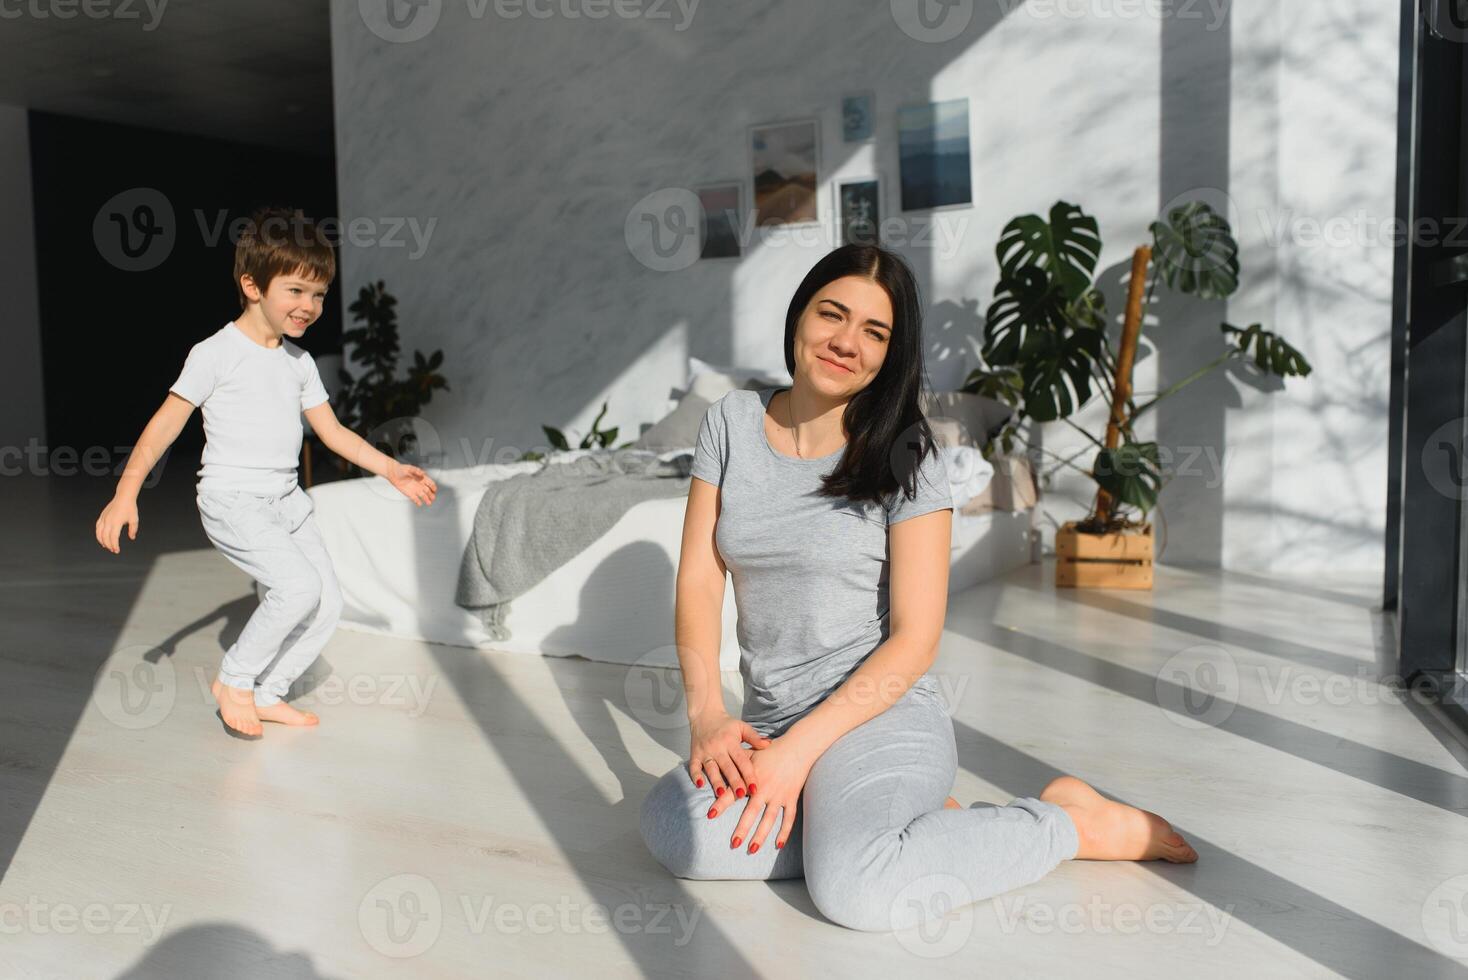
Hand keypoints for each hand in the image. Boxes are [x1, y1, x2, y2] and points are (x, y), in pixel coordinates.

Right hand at [96, 496, 138, 553]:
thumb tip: (131, 537)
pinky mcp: (102, 516)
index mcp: (116, 522)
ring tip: (106, 546)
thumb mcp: (134, 519)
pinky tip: (101, 537)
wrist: (123, 497)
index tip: (117, 550)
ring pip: (99, 533)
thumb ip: (133, 530)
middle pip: (105, 537)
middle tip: (113, 550)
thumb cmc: (130, 507)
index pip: (113, 538)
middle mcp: (108, 521)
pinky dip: (98, 534)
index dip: (114, 545)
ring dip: (102, 541)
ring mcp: (104, 518)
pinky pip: (98, 527)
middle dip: (109, 545)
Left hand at [388, 461, 437, 505]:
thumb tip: (423, 474)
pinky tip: (419, 504)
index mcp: (422, 478)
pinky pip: (415, 499)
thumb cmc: (401, 469)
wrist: (393, 474)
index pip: (430, 483)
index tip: (434, 490)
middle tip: (432, 498)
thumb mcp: (409, 468)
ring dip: (426, 500)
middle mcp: (420, 485)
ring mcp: (416, 490)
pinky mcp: (410, 494)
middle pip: (428, 491)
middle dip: (431, 495)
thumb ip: (417, 471)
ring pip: (423, 496)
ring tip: (428, 503)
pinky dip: (418, 502)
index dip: (433, 487)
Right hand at [689, 712, 768, 808]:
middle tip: (742, 795)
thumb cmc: (726, 724)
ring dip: (716, 781)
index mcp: (731, 741)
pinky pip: (693, 766)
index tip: (755, 789)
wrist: (705, 714)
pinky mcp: (694, 754)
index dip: (749, 775)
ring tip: (721, 794)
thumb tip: (768, 744)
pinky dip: (695, 776)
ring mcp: (705, 751)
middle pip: (727, 767)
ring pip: (711, 769)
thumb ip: (754, 737)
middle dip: (734, 782)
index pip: (742, 760)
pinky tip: (700, 785)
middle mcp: (717, 747)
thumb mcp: (742, 727)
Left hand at [726, 735, 814, 854]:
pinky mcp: (791, 798)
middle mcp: (765, 788)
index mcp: (752, 778)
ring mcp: (779, 794)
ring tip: (752, 849)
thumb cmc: (770, 751)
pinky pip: (789, 818)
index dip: (721, 804)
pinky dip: (784, 832)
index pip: (733, 793)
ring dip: (761, 835)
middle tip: (733, 843)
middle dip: (742, 828)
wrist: (797, 747)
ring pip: (770, 819)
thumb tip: (717, 769)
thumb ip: (735, 764)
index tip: (710, 815)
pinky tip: (777, 845)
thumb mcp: (750, 754)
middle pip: (752, 812)